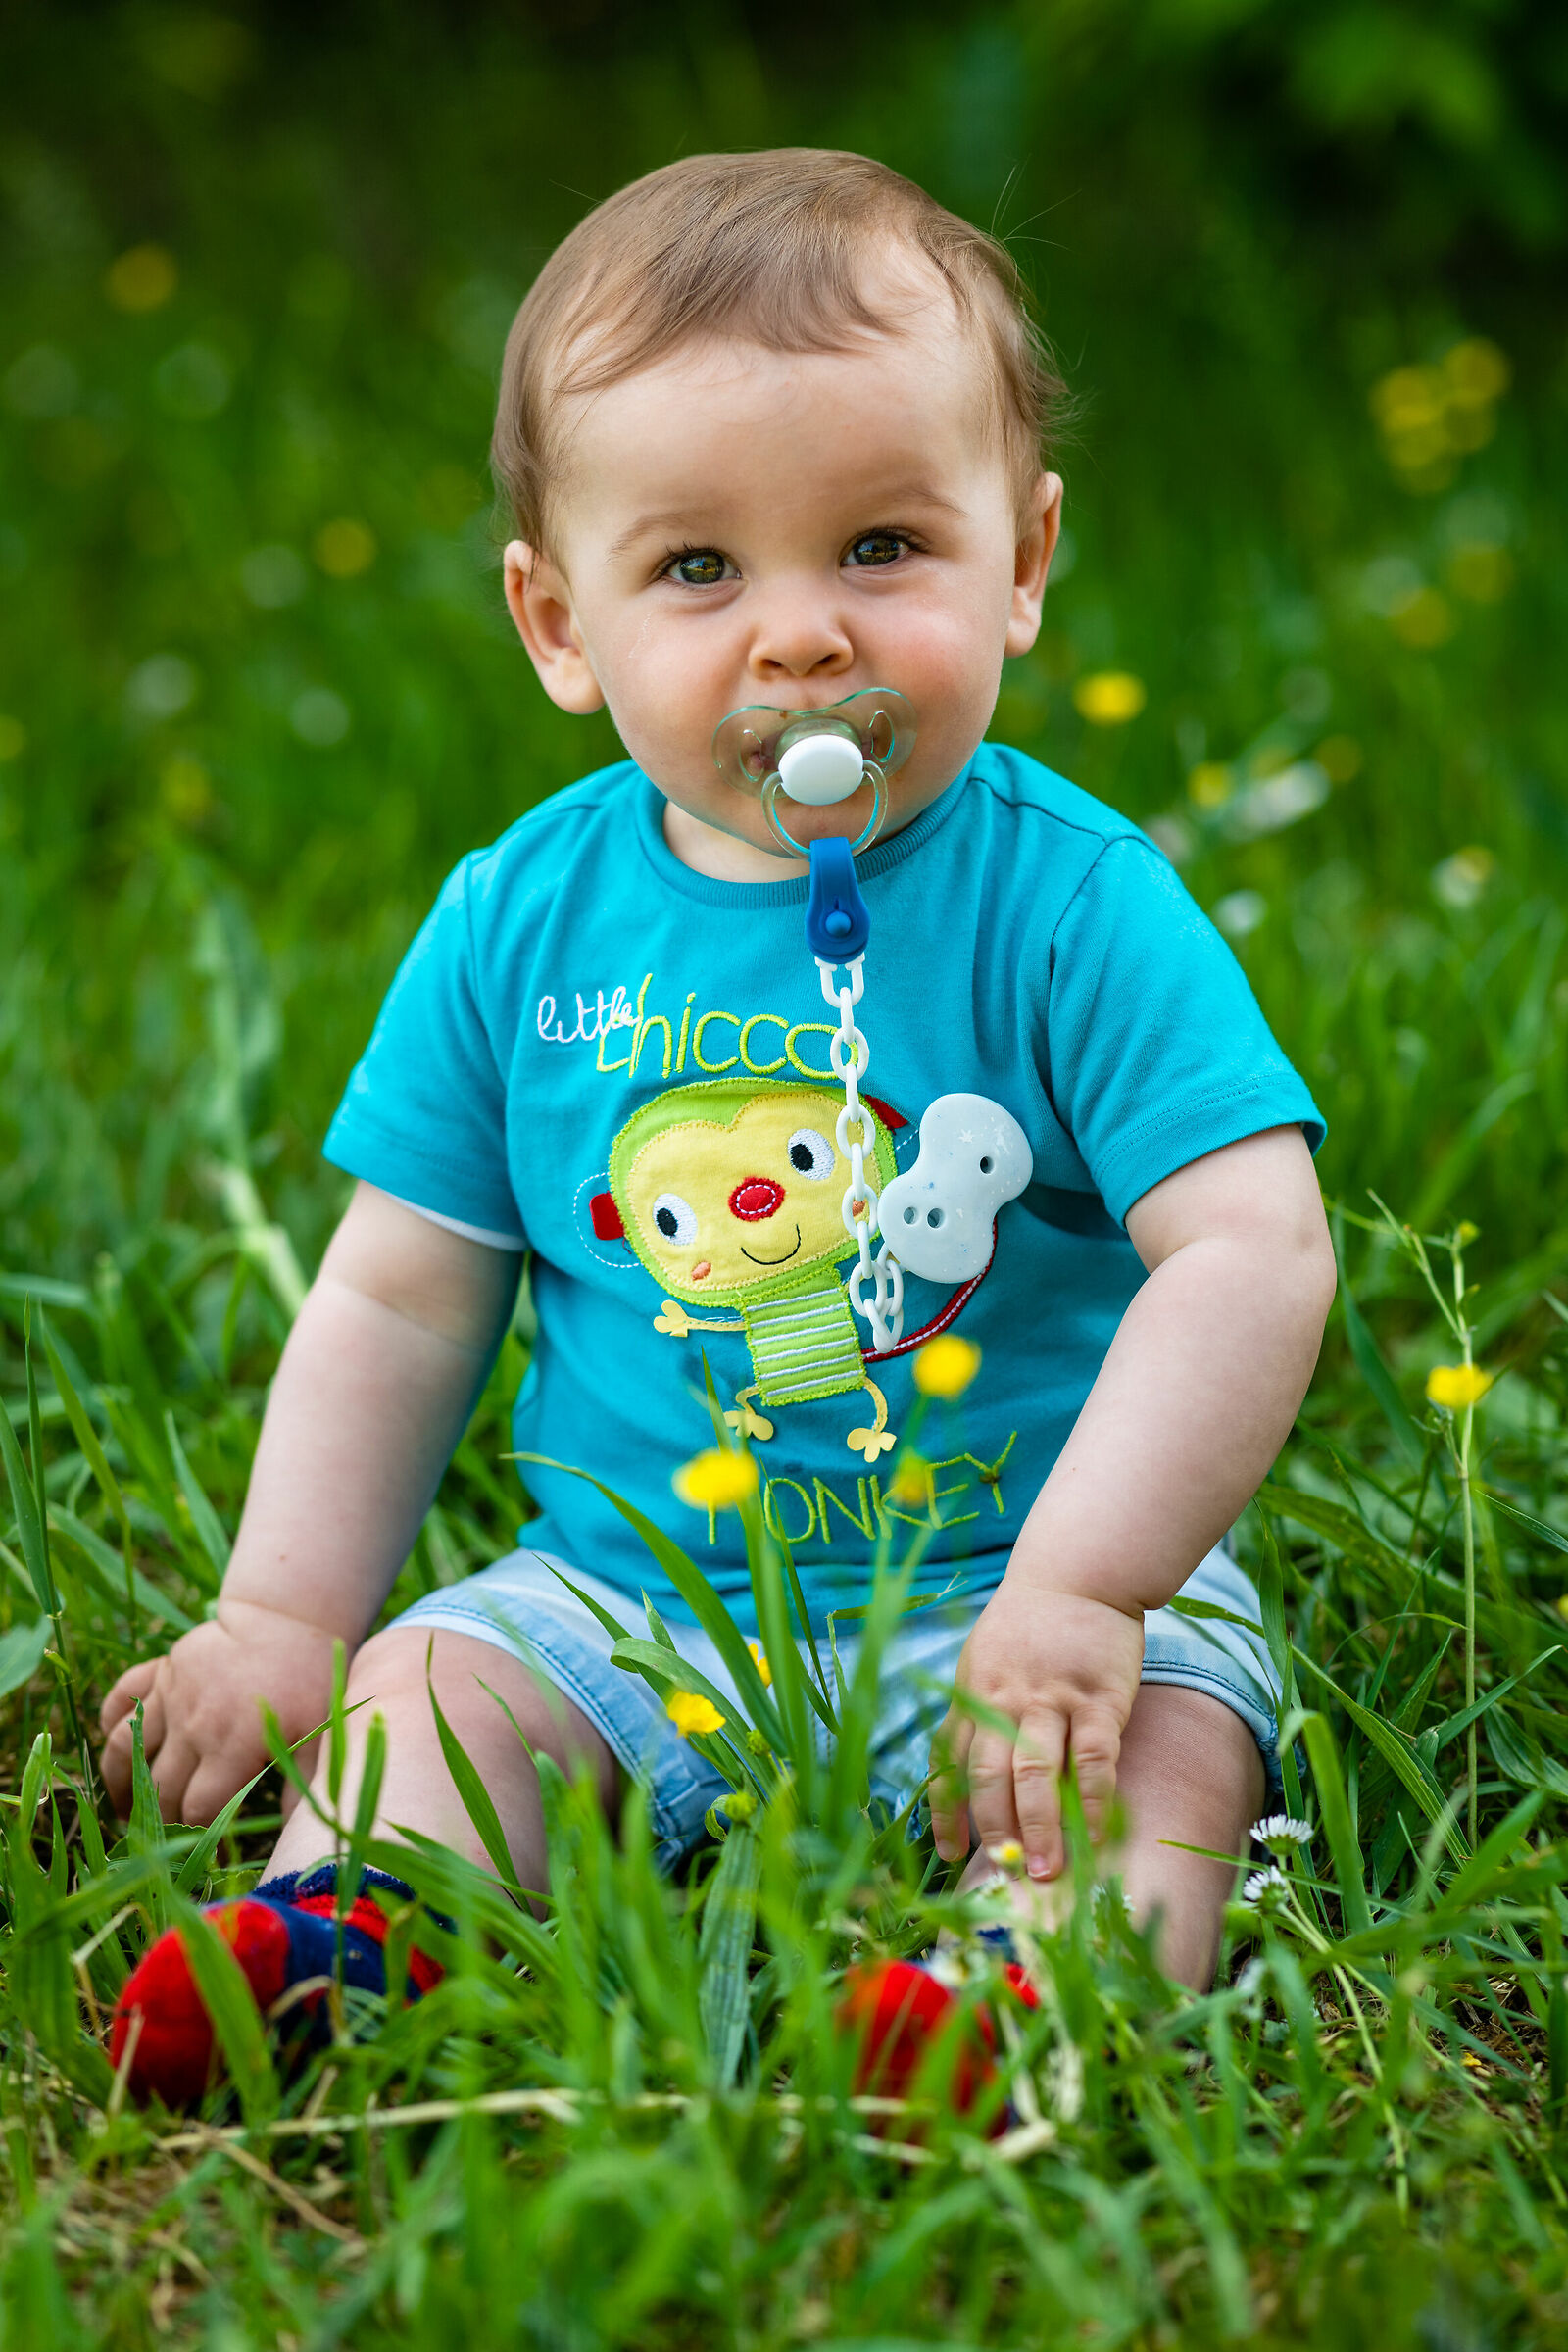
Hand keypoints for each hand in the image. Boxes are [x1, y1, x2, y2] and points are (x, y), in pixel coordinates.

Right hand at [99, 1599, 338, 1825]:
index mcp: (231, 1747)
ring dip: (119, 1781)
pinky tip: (112, 1740)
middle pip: (159, 1788)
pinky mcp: (161, 1670)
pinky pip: (121, 1697)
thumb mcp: (318, 1734)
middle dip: (158, 1818)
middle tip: (160, 1836)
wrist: (288, 1618)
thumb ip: (304, 1786)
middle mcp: (192, 1725)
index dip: (198, 1838)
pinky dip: (109, 1719)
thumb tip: (298, 1838)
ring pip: (126, 1747)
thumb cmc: (309, 1680)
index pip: (198, 1810)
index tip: (205, 1854)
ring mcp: (171, 1695)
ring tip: (123, 1806)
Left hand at [929, 1580, 1143, 1879]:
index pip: (948, 1763)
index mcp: (970, 1695)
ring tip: (1047, 1871)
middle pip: (988, 1776)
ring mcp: (1049, 1699)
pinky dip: (1093, 1803)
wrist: (1076, 1573)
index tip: (952, 1855)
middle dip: (995, 1831)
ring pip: (1035, 1773)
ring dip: (1040, 1828)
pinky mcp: (1096, 1698)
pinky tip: (1097, 1835)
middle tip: (1008, 1876)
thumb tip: (976, 1782)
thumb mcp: (984, 1661)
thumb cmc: (1028, 1626)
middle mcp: (1002, 1700)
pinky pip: (1093, 1761)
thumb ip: (979, 1713)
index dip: (947, 1812)